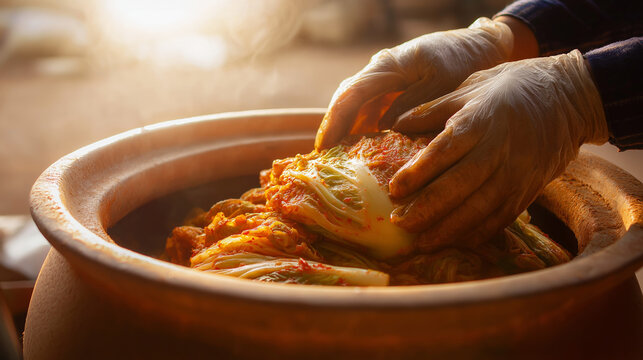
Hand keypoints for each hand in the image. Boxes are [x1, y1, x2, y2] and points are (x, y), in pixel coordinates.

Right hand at [314, 17, 512, 149]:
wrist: (481, 46)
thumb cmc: (464, 61)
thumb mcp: (441, 83)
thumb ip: (411, 105)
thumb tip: (383, 129)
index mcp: (389, 65)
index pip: (351, 95)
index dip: (335, 122)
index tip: (324, 147)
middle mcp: (380, 70)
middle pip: (346, 100)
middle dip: (333, 129)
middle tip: (323, 160)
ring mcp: (385, 80)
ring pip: (357, 107)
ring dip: (346, 132)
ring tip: (338, 161)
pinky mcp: (394, 90)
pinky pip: (371, 110)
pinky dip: (364, 130)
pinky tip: (363, 152)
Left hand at [389, 50, 607, 251]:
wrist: (570, 96)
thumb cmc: (512, 86)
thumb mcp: (470, 87)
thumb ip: (432, 109)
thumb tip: (394, 124)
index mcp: (480, 121)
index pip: (444, 151)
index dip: (418, 172)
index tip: (393, 190)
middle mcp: (498, 149)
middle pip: (459, 186)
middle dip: (427, 209)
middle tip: (399, 223)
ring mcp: (516, 173)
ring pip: (480, 208)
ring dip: (449, 229)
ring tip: (421, 242)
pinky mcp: (528, 189)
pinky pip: (501, 217)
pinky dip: (478, 233)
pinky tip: (455, 242)